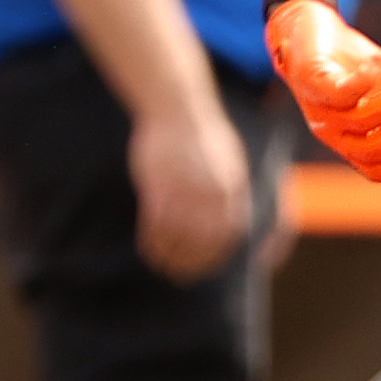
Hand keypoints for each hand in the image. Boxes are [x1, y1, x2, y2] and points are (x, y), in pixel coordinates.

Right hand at [127, 103, 253, 281]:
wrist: (177, 105)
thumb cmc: (203, 133)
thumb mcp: (229, 159)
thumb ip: (229, 191)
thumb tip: (230, 220)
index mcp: (232, 186)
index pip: (229, 233)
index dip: (217, 254)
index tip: (207, 266)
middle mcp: (211, 192)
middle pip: (203, 241)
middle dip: (192, 263)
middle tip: (181, 275)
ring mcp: (185, 189)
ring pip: (178, 236)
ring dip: (169, 256)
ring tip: (162, 265)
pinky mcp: (159, 185)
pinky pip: (156, 224)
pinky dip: (151, 241)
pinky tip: (147, 247)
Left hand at [266, 0, 380, 181]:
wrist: (305, 29)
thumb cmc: (346, 63)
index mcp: (348, 140)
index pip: (378, 170)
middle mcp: (331, 132)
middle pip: (372, 151)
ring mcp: (320, 109)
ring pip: (362, 121)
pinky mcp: (313, 82)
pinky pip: (340, 93)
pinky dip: (366, 81)